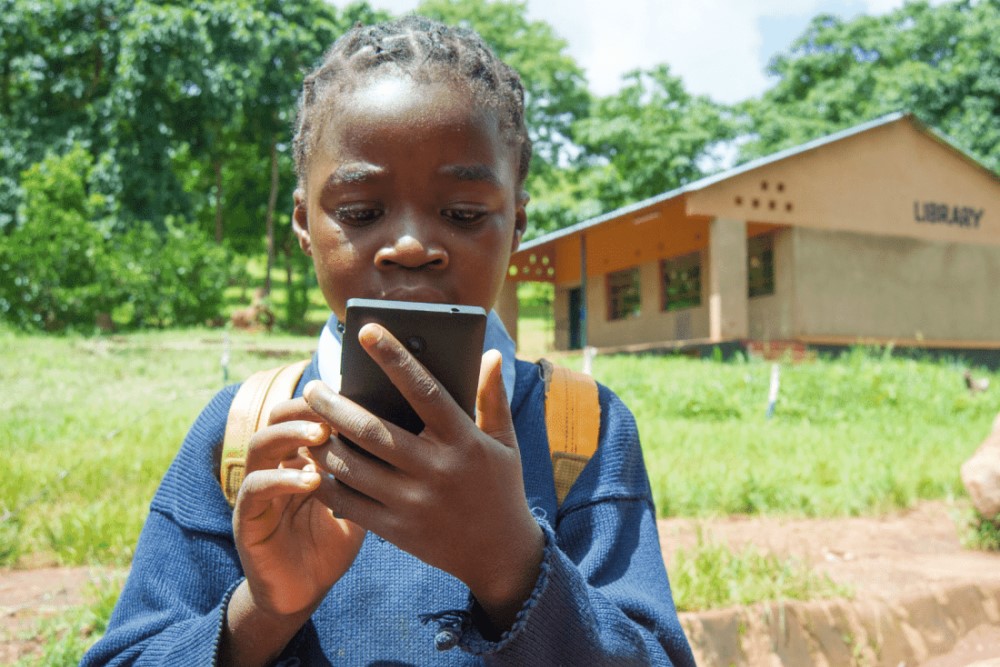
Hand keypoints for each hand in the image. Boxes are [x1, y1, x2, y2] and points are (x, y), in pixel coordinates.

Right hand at [233, 397, 365, 617]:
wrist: (305, 593)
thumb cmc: (332, 544)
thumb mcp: (357, 502)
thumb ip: (366, 472)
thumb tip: (404, 438)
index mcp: (298, 458)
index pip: (301, 414)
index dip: (322, 402)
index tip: (352, 395)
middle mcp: (274, 466)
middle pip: (275, 418)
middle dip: (302, 409)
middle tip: (332, 409)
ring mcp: (256, 490)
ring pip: (259, 446)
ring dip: (290, 435)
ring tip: (321, 435)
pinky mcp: (246, 519)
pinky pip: (255, 489)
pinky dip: (282, 480)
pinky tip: (311, 481)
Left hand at [303, 323, 543, 629]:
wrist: (500, 555)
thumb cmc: (500, 488)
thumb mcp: (504, 442)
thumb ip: (493, 398)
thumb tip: (491, 354)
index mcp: (463, 441)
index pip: (423, 389)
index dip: (394, 357)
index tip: (367, 331)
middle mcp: (436, 470)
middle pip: (372, 430)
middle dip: (335, 406)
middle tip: (313, 388)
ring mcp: (414, 502)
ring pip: (353, 467)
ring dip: (323, 443)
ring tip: (307, 425)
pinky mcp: (397, 529)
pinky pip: (349, 503)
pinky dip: (326, 482)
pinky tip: (313, 466)